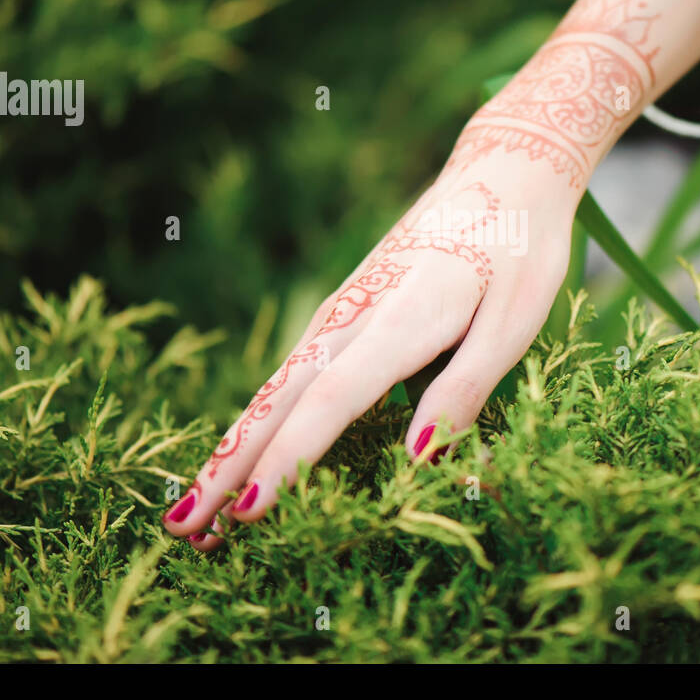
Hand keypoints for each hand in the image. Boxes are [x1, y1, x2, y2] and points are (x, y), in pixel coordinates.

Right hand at [162, 156, 576, 548]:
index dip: (288, 461)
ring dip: (234, 448)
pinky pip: (293, 372)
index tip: (247, 515)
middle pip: (279, 399)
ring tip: (198, 509)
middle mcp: (355, 314)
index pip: (330, 401)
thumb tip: (416, 461)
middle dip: (228, 466)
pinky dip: (263, 418)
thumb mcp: (514, 325)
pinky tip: (248, 450)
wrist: (505, 170)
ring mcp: (344, 308)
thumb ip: (463, 392)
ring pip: (277, 387)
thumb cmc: (520, 252)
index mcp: (401, 318)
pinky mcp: (347, 307)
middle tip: (179, 528)